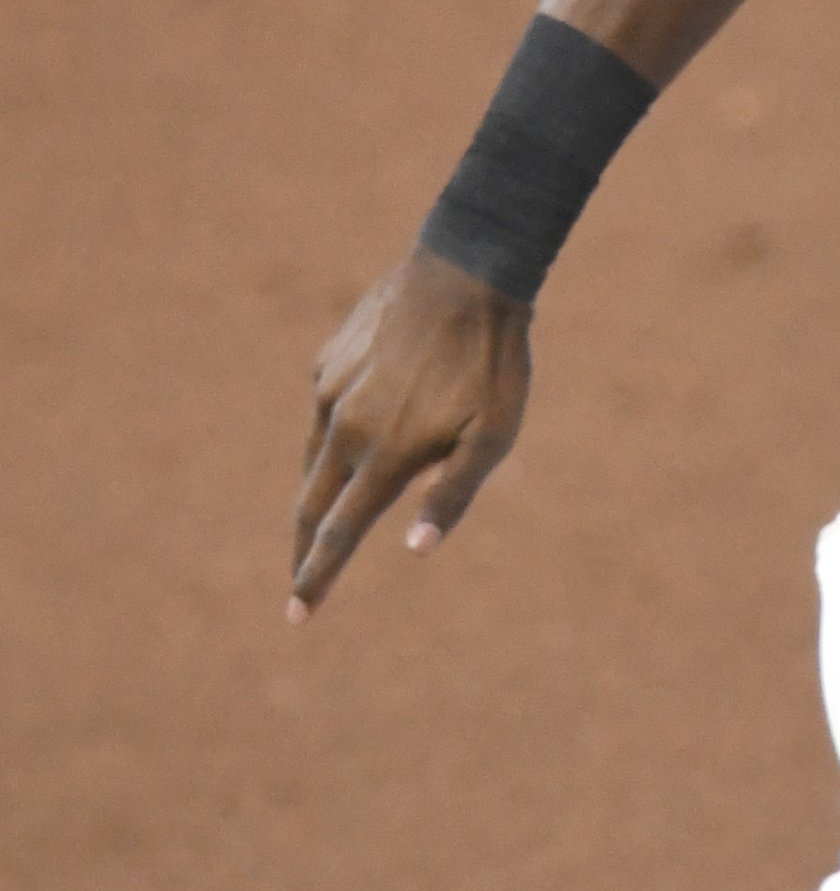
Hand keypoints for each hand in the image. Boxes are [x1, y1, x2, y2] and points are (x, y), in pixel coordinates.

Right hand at [291, 248, 531, 619]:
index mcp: (383, 455)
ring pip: (315, 457)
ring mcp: (330, 391)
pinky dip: (337, 433)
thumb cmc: (493, 363)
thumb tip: (413, 552)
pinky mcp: (328, 361)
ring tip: (331, 516)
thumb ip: (452, 496)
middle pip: (310, 506)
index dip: (315, 579)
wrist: (466, 273)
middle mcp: (343, 428)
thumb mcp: (494, 436)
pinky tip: (362, 427)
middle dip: (304, 550)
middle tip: (300, 581)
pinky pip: (327, 410)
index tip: (296, 616)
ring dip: (321, 491)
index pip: (337, 535)